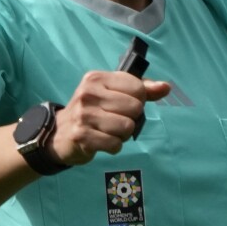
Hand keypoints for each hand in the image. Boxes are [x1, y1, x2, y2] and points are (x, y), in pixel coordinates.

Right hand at [49, 70, 169, 165]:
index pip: (138, 88)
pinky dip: (113, 146)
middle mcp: (89, 93)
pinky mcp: (82, 136)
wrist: (60, 133)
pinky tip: (102, 141)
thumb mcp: (113, 93)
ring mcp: (84, 115)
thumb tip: (166, 87)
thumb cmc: (92, 110)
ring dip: (122, 135)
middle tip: (115, 120)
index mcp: (97, 78)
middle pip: (135, 108)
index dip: (138, 99)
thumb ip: (141, 89)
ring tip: (108, 131)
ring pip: (127, 127)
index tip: (124, 104)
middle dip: (131, 119)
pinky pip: (115, 145)